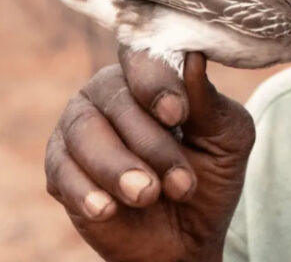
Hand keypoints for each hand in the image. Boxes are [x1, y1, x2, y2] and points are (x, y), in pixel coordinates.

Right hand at [44, 51, 254, 261]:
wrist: (189, 235)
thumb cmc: (211, 174)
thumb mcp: (227, 139)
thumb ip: (209, 103)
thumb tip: (195, 58)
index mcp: (152, 75)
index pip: (144, 58)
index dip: (157, 83)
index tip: (177, 115)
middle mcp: (111, 91)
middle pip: (117, 98)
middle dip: (152, 143)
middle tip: (181, 183)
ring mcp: (81, 127)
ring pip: (84, 132)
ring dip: (118, 167)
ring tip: (148, 195)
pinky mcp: (61, 169)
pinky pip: (62, 172)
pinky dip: (86, 191)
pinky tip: (108, 209)